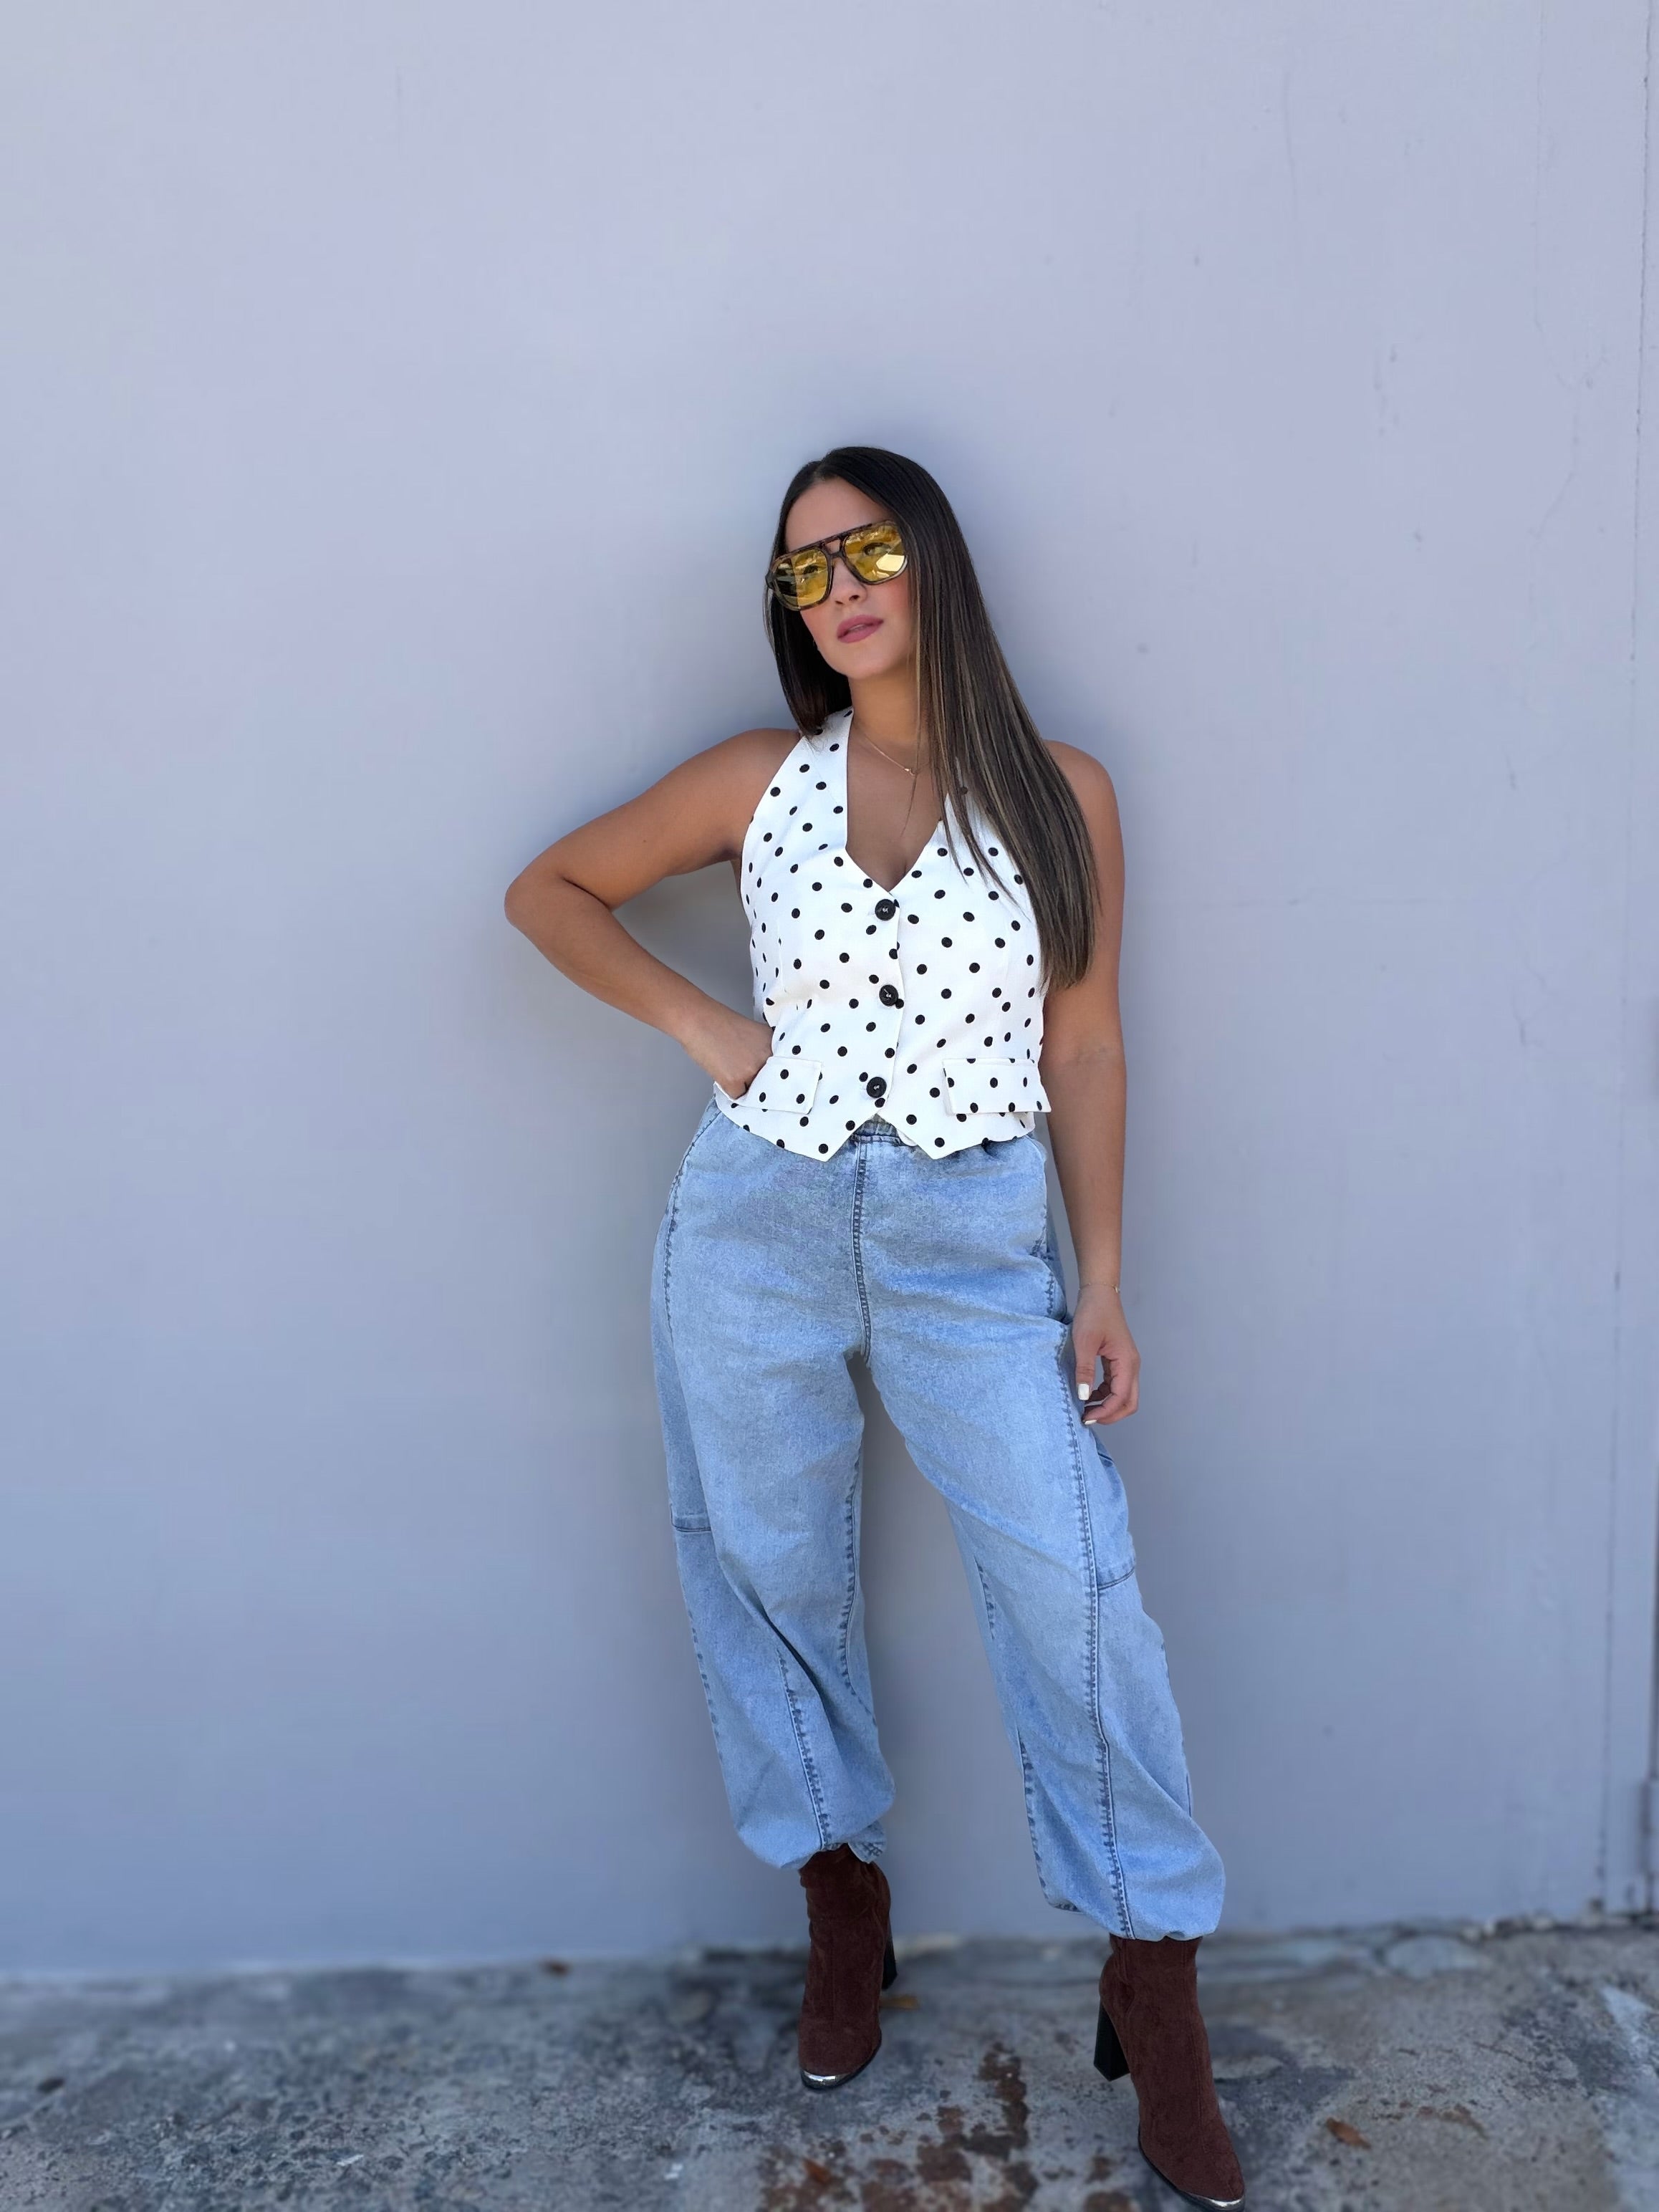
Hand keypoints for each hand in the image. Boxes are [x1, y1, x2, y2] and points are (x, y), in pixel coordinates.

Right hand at [683, 1004, 774, 1100]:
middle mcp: (766, 1056)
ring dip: (743, 1084)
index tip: (764, 1074)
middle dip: (757, 1079)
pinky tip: (722, 1071)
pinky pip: (737, 1095)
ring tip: (729, 1065)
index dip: (770, 1073)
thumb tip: (766, 1068)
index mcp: (773, 1043)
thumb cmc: (719, 1022)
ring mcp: (751, 1070)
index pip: (780, 1070)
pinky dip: (729, 1088)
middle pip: (768, 1083)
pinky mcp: (734, 1080)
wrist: (697, 1019)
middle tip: (741, 1067)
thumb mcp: (752, 1032)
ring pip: (753, 1090)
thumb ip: (764, 1049)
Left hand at [1072, 1285, 1138, 1424]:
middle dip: (1111, 1415)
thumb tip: (1084, 1396)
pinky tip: (1088, 1395)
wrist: (1099, 1294)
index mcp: (1126, 1362)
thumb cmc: (1093, 1313)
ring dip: (1108, 1406)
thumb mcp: (1084, 1342)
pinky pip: (1116, 1385)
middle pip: (1129, 1402)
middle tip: (1088, 1419)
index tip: (1085, 1417)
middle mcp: (1131, 1366)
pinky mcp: (1119, 1361)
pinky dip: (1105, 1395)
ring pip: (1124, 1395)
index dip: (1105, 1412)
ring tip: (1085, 1409)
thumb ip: (1085, 1370)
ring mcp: (1126, 1364)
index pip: (1121, 1398)